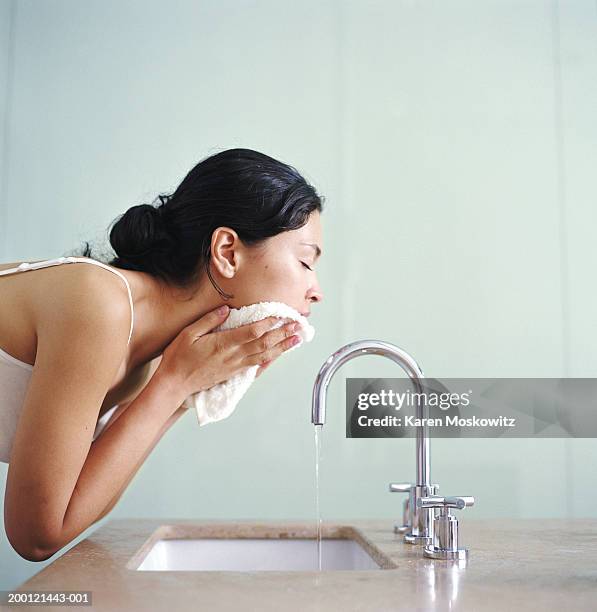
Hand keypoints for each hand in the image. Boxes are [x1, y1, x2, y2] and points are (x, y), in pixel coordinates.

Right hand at [154, 306, 300, 396]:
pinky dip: (269, 360)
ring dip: (282, 347)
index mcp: (223, 344)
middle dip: (283, 334)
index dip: (269, 323)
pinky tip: (278, 356)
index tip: (282, 316)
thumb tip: (225, 309)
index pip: (253, 331)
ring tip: (296, 340)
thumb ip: (208, 320)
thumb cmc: (179, 358)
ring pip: (264, 355)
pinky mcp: (234, 373)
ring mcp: (235, 366)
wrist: (174, 384)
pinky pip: (256, 366)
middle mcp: (233, 356)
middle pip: (264, 343)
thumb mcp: (189, 333)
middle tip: (298, 326)